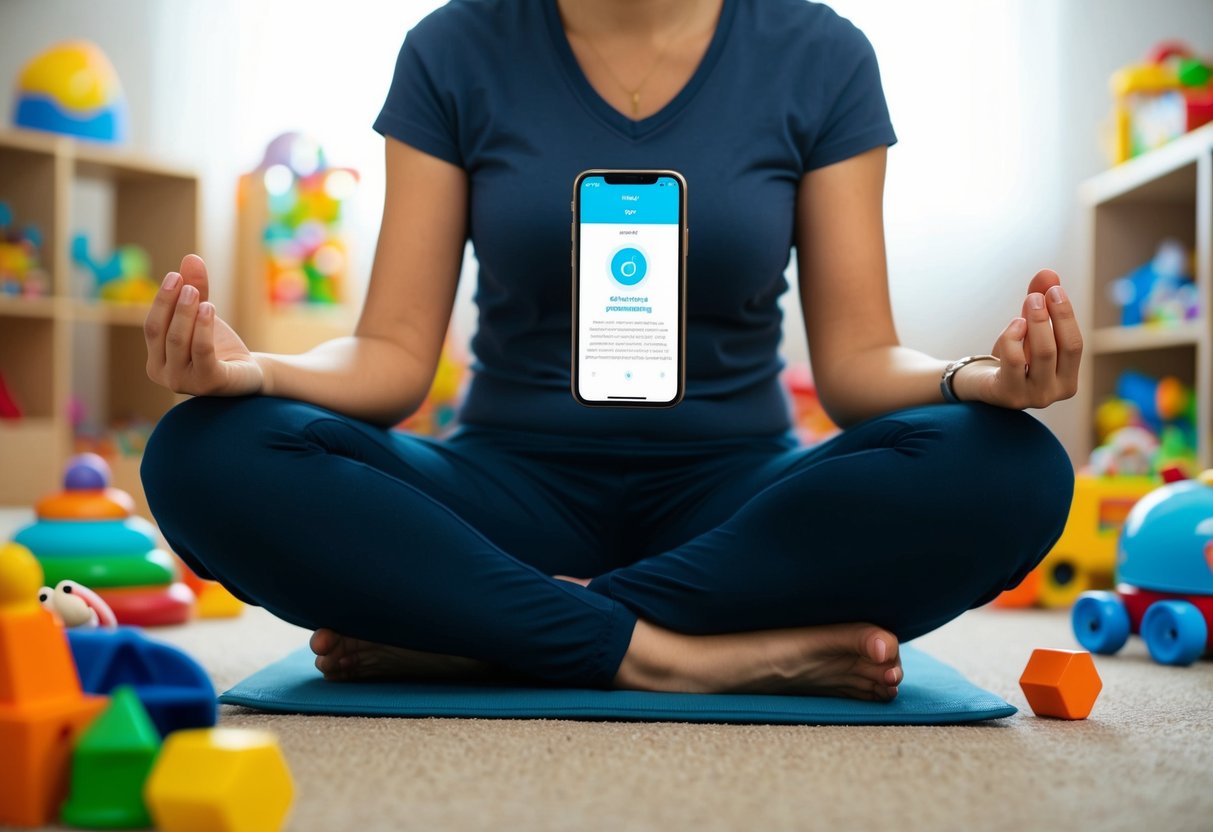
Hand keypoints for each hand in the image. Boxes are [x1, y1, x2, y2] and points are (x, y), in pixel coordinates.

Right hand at [144, 254, 263, 396]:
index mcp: (157, 361)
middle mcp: (166, 376)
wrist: (249, 372)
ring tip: (197, 293)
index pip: (152, 328)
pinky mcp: (210, 383)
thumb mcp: (204, 315)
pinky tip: (210, 307)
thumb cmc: (220, 346)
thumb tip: (191, 257)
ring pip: (180, 341)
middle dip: (172, 305)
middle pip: (163, 333)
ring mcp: (186, 383)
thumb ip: (196, 289)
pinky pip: (203, 352)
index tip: (175, 275)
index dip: (162, 301)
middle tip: (185, 283)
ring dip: (187, 313)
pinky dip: (203, 328)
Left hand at [956, 269, 1082, 408]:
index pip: (1075, 345)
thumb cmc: (1009, 356)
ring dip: (1036, 320)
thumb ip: (1040, 303)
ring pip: (1043, 352)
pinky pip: (1014, 359)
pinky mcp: (1007, 395)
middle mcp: (1053, 393)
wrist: (976, 382)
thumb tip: (1048, 273)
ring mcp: (1031, 397)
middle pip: (1063, 347)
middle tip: (1040, 294)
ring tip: (1030, 300)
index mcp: (1067, 380)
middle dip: (1054, 315)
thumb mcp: (1027, 329)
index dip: (1067, 315)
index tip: (1055, 290)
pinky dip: (1014, 336)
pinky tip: (1014, 325)